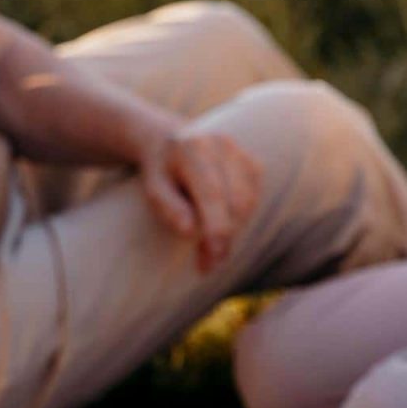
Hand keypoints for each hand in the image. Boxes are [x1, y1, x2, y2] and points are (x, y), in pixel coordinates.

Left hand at [137, 128, 260, 268]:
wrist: (170, 142)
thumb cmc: (160, 172)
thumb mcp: (152, 189)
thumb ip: (168, 207)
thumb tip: (190, 231)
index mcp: (193, 149)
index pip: (212, 194)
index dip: (216, 229)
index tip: (212, 258)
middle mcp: (221, 145)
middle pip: (235, 200)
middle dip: (225, 237)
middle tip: (207, 264)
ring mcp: (240, 152)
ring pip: (248, 202)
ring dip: (233, 230)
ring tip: (210, 250)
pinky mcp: (252, 163)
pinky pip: (253, 199)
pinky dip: (240, 218)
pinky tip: (219, 225)